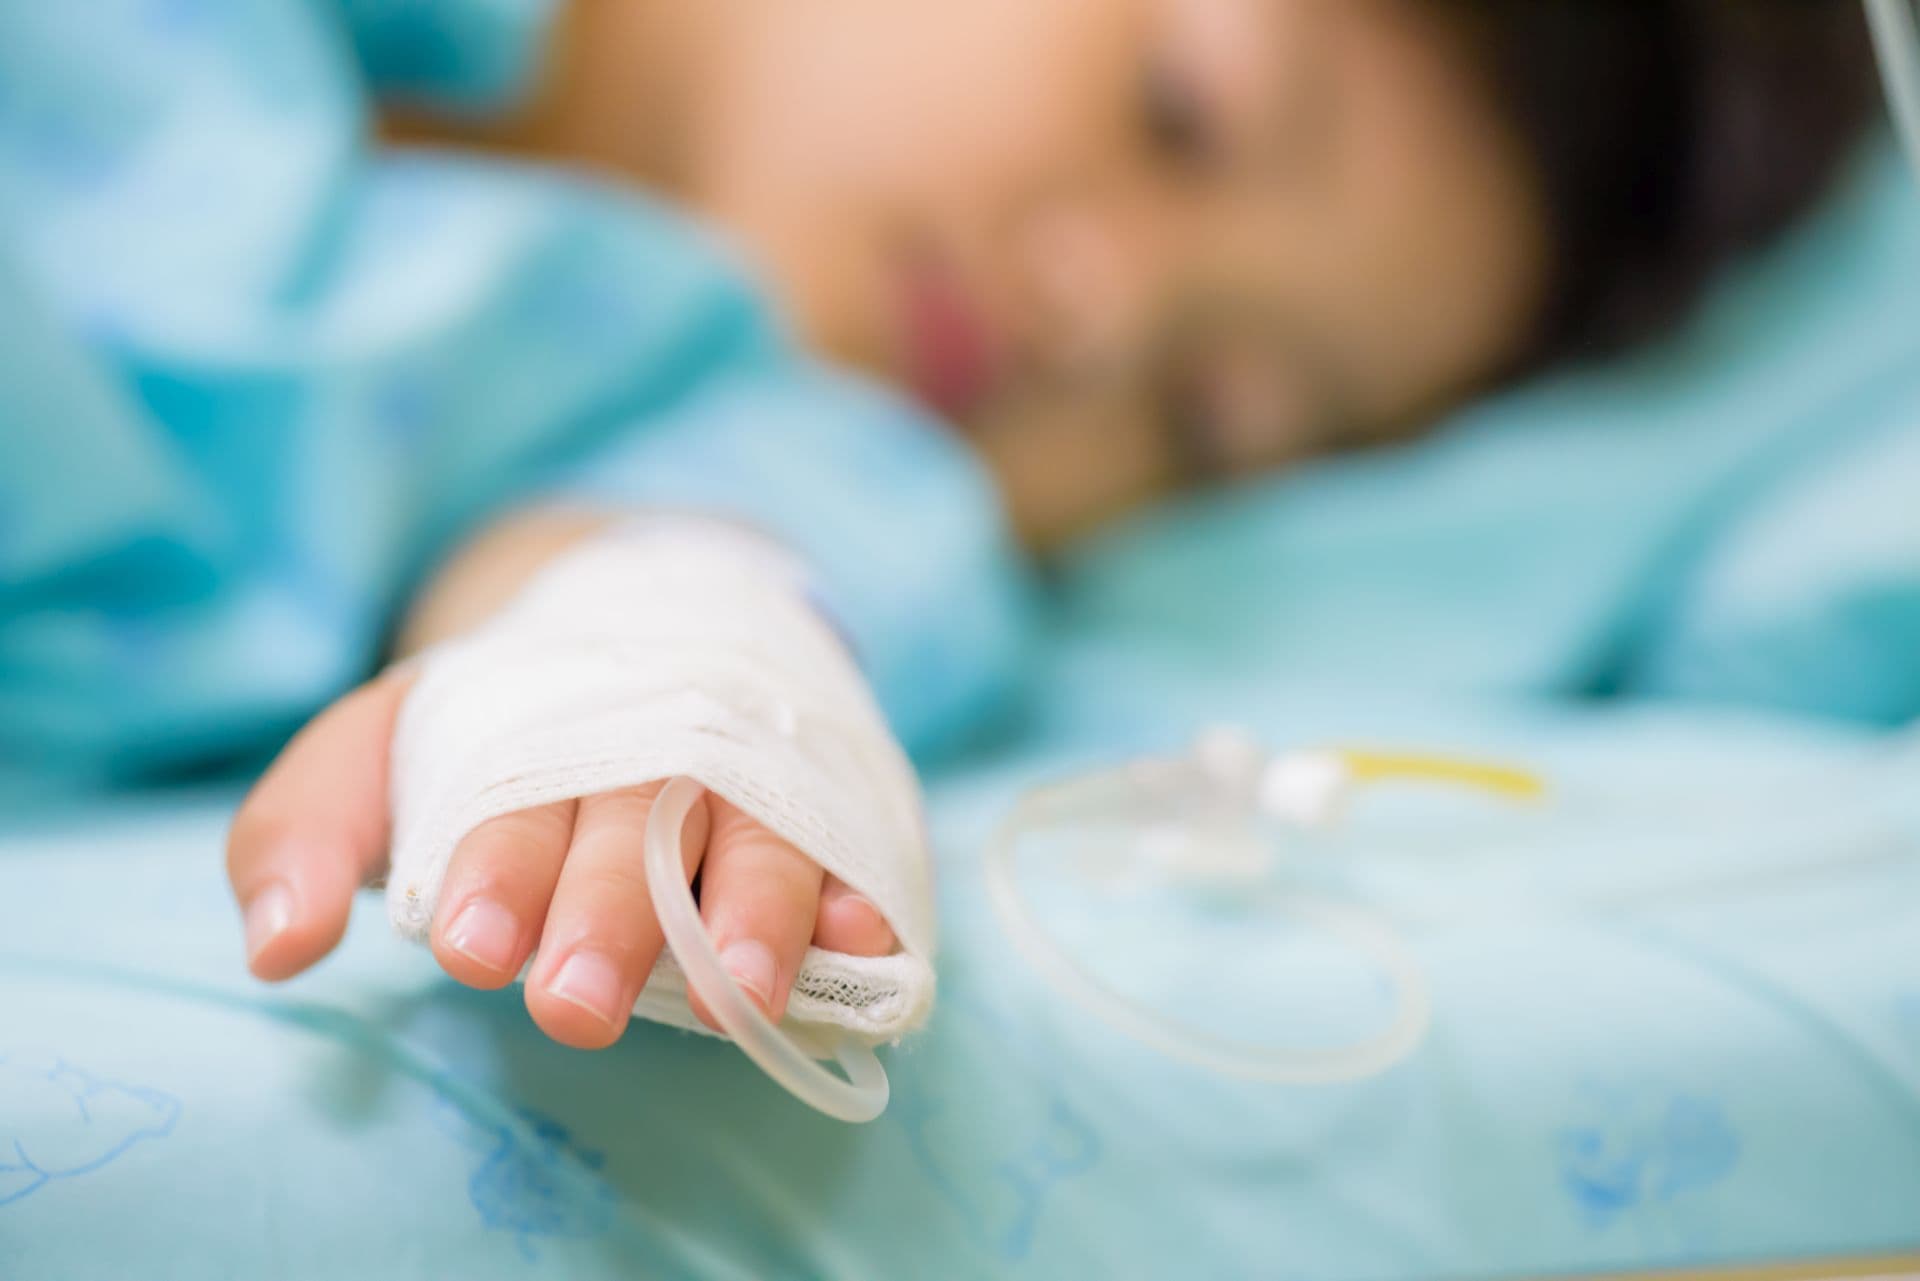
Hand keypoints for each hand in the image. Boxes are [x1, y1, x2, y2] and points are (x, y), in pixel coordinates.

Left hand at [225, 672, 895, 1048]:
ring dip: (753, 916)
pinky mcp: (826, 807)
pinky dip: (862, 893)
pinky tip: (864, 940)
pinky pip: (855, 848)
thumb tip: (277, 946)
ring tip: (738, 991)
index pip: (516, 809)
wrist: (659, 607)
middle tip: (575, 1002)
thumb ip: (309, 834)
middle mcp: (651, 763)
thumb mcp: (383, 749)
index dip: (499, 877)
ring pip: (758, 844)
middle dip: (608, 921)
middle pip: (636, 840)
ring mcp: (750, 782)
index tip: (471, 945)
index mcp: (536, 749)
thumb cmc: (505, 728)